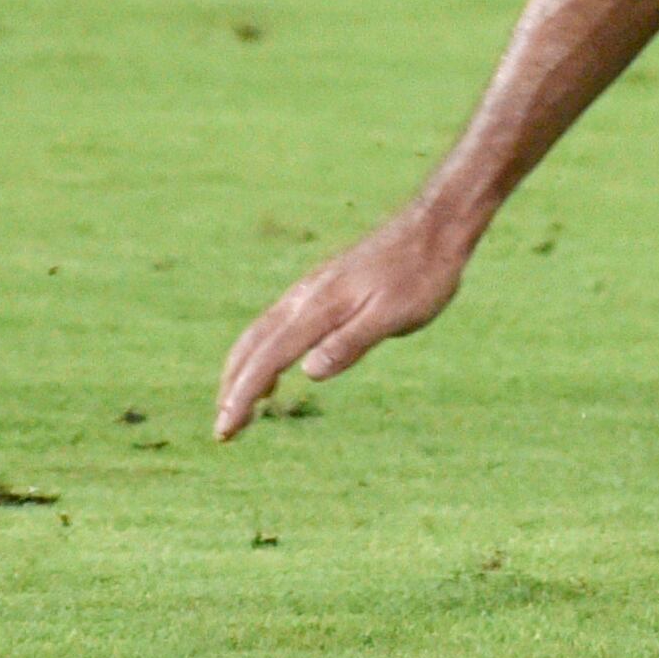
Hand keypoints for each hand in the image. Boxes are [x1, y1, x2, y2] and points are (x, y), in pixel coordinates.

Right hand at [214, 199, 476, 438]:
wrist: (435, 226)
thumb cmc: (422, 273)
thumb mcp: (395, 315)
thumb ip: (352, 342)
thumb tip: (308, 374)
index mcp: (318, 308)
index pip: (267, 360)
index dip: (242, 397)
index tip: (224, 431)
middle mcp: (303, 297)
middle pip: (252, 348)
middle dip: (232, 389)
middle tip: (223, 430)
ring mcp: (310, 289)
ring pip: (260, 334)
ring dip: (242, 370)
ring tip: (237, 406)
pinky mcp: (322, 287)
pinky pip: (277, 324)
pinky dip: (262, 351)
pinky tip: (275, 367)